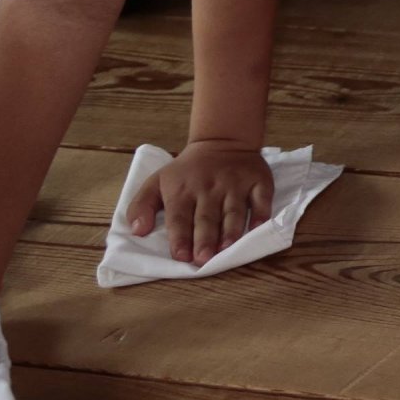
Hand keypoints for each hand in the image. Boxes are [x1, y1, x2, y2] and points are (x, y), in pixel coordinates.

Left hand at [129, 139, 273, 264]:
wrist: (222, 140)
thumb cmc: (187, 170)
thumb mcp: (156, 181)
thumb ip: (141, 206)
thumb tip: (137, 231)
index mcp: (182, 190)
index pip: (179, 217)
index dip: (180, 237)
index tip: (181, 256)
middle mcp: (209, 187)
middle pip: (207, 217)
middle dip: (204, 239)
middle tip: (203, 259)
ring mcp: (235, 183)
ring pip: (234, 210)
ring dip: (230, 230)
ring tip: (226, 248)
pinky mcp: (258, 180)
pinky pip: (261, 198)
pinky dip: (261, 213)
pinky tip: (257, 227)